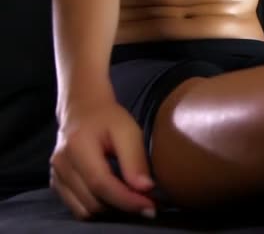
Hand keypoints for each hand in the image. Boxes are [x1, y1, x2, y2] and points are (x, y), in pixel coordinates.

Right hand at [50, 101, 155, 219]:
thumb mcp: (128, 131)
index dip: (127, 200)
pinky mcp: (56, 182)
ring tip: (131, 199)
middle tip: (146, 202)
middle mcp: (61, 164)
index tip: (150, 206)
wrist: (82, 109)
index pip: (101, 184)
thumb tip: (146, 188)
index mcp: (78, 147)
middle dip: (122, 206)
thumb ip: (135, 159)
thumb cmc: (108, 118)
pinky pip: (77, 207)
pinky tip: (114, 196)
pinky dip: (98, 207)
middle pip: (93, 201)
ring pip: (84, 209)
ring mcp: (56, 175)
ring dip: (110, 209)